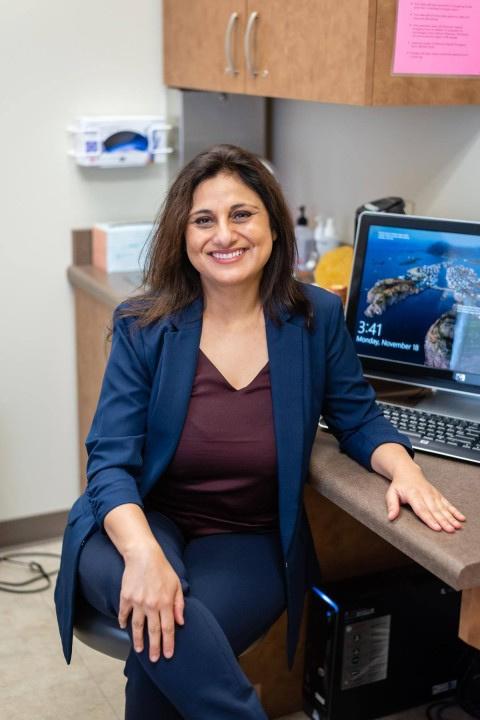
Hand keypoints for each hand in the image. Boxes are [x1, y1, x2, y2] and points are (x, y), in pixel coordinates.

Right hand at [117, 543, 184, 661]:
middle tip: (154, 659)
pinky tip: (123, 627)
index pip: (168, 628)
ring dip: (138, 640)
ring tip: (138, 650)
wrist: (143, 555)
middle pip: (153, 631)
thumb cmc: (162, 568)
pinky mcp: (126, 597)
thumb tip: (180, 622)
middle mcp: (151, 605)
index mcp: (166, 602)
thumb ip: (179, 604)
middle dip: (154, 648)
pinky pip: (123, 613)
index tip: (168, 655)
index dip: (168, 643)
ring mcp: (137, 602)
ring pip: (137, 626)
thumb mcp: (176, 584)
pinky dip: (123, 621)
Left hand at [385, 466, 465, 531]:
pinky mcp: (438, 495)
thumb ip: (392, 505)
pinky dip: (455, 511)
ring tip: (457, 527)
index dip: (429, 519)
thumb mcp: (391, 493)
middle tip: (450, 530)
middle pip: (435, 510)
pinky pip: (448, 504)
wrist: (408, 472)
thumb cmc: (399, 485)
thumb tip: (391, 517)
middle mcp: (425, 494)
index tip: (437, 528)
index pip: (422, 509)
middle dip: (443, 521)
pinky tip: (461, 518)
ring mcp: (433, 494)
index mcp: (413, 494)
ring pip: (443, 508)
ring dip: (451, 517)